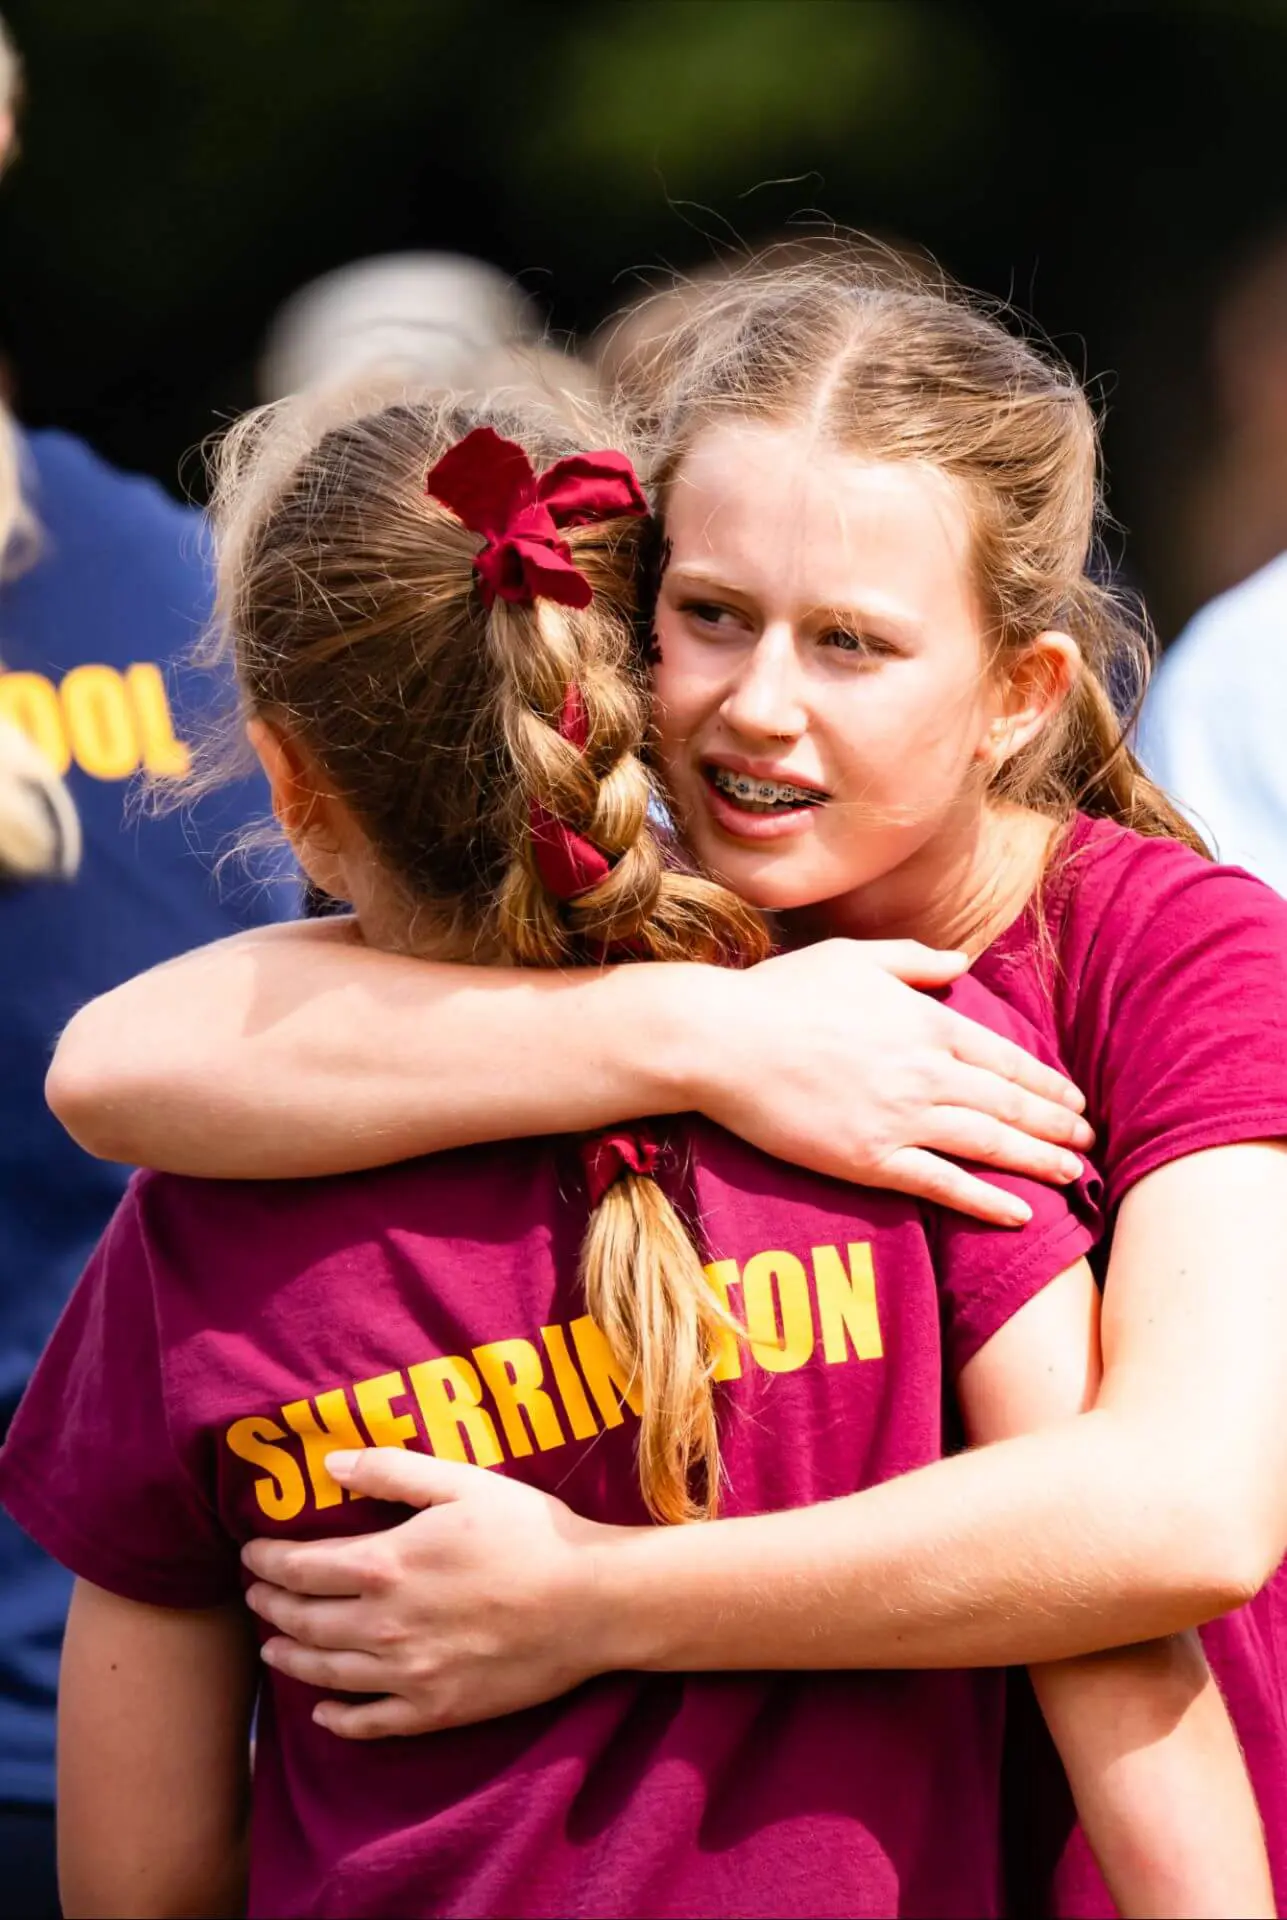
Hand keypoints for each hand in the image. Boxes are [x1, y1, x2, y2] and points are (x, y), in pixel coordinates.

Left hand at [241, 1449, 607, 1739]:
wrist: (591, 1603)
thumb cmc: (530, 1532)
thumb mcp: (463, 1483)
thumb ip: (391, 1470)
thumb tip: (330, 1465)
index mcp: (386, 1565)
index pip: (301, 1567)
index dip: (267, 1561)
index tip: (251, 1553)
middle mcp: (383, 1627)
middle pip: (304, 1621)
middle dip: (270, 1607)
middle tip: (255, 1597)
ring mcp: (407, 1676)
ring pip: (325, 1674)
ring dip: (290, 1658)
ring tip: (272, 1647)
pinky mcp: (435, 1712)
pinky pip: (369, 1724)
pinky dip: (337, 1719)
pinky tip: (323, 1712)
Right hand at [693, 939, 1091, 1224]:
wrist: (723, 1040)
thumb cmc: (781, 992)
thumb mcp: (854, 956)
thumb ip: (913, 959)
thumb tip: (960, 963)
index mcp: (926, 1020)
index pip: (1006, 1058)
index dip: (1047, 1083)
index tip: (1075, 1100)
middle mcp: (926, 1070)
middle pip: (1010, 1103)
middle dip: (1056, 1125)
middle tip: (1090, 1142)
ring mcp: (900, 1118)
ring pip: (989, 1143)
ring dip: (1039, 1160)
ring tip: (1072, 1174)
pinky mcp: (870, 1159)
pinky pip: (943, 1184)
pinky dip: (986, 1200)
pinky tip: (1020, 1212)